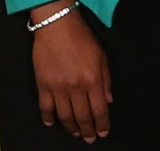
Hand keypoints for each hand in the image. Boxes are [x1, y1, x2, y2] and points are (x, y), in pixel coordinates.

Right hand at [30, 1, 110, 142]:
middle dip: (88, 130)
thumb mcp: (103, 57)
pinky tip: (51, 123)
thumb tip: (109, 100)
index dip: (103, 123)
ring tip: (76, 133)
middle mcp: (75, 87)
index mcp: (93, 80)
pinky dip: (48, 117)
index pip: (100, 109)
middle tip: (91, 138)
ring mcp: (57, 88)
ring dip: (71, 127)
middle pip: (83, 116)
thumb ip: (106, 80)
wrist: (58, 27)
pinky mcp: (43, 85)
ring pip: (64, 115)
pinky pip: (45, 107)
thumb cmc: (82, 39)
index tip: (104, 132)